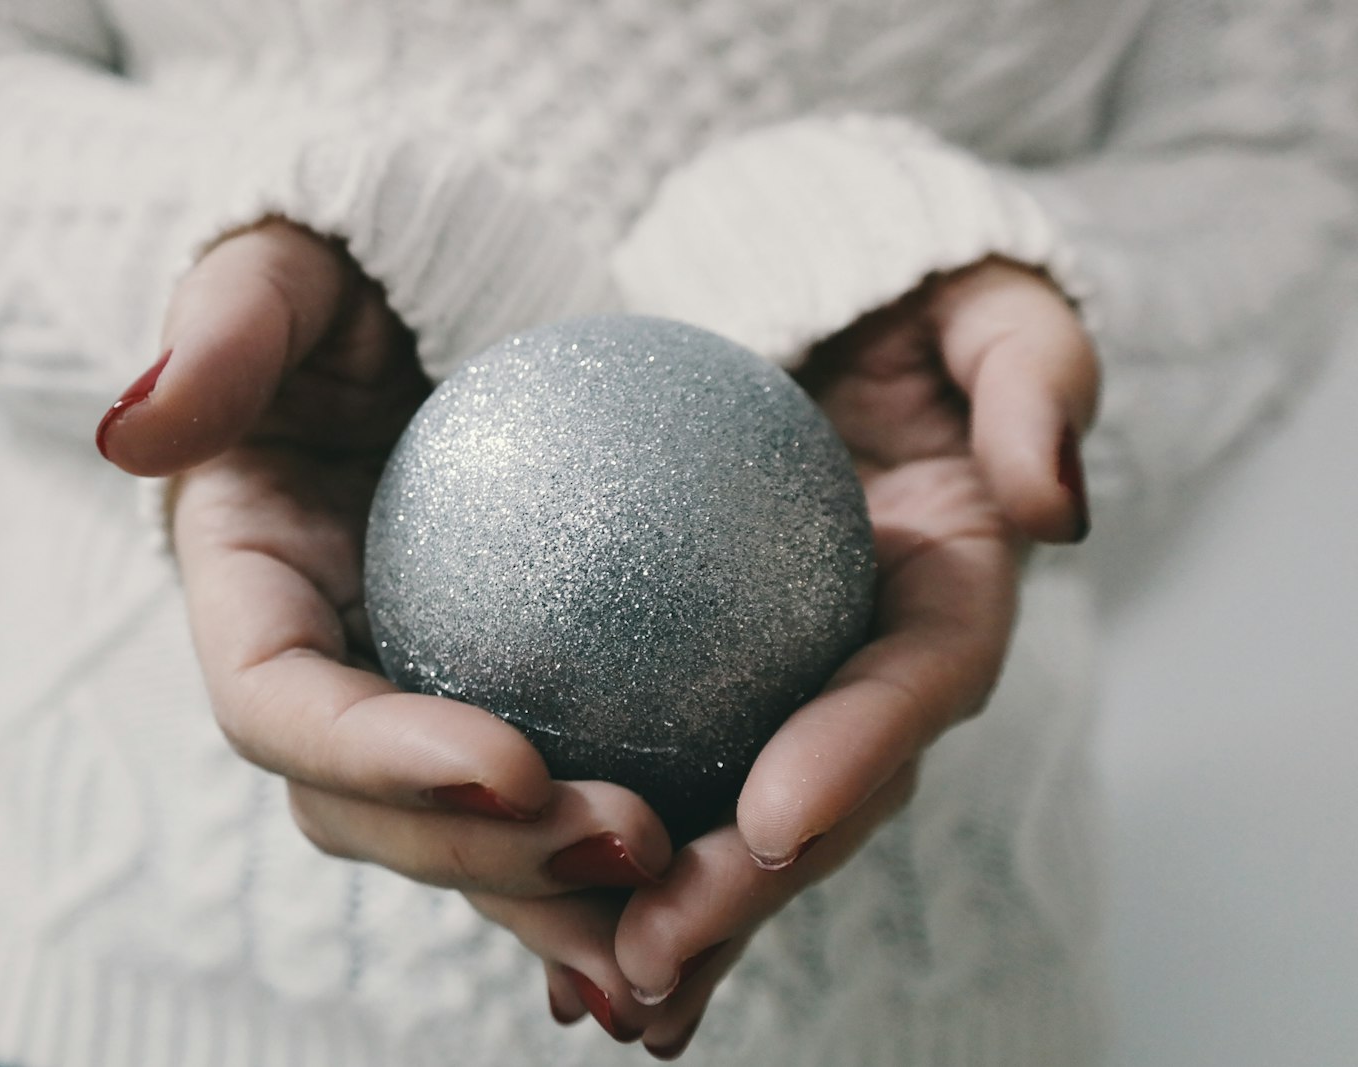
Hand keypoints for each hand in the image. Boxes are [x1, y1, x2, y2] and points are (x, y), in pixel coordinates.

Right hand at [97, 219, 672, 896]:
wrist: (450, 307)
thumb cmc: (363, 273)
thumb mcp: (289, 265)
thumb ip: (224, 331)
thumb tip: (139, 431)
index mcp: (248, 594)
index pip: (280, 707)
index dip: (377, 759)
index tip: (511, 763)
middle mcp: (319, 674)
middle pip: (372, 815)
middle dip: (487, 857)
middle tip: (631, 840)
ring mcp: (409, 702)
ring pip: (465, 840)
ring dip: (559, 890)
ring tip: (681, 896)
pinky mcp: (502, 703)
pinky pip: (555, 794)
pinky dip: (617, 848)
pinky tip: (723, 865)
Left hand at [478, 258, 1097, 1056]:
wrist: (808, 300)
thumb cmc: (900, 286)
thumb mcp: (987, 298)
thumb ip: (1033, 378)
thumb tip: (1047, 506)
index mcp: (947, 587)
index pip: (915, 683)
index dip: (853, 754)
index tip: (768, 818)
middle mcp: (870, 662)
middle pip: (820, 795)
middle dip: (744, 889)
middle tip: (653, 951)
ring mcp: (785, 684)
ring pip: (731, 820)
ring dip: (668, 907)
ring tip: (587, 978)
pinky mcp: (704, 685)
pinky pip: (649, 770)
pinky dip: (593, 847)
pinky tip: (528, 906)